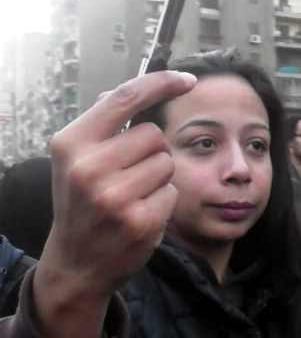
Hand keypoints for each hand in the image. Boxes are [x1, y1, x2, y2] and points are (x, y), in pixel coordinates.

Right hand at [33, 71, 195, 336]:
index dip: (162, 83)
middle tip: (128, 175)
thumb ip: (103, 125)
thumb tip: (130, 91)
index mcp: (71, 143)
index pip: (126, 97)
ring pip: (168, 162)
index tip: (188, 79)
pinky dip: (163, 200)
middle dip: (151, 151)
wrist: (76, 262)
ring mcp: (114, 197)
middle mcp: (88, 167)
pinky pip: (173, 191)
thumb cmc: (83, 202)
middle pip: (154, 134)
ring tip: (132, 195)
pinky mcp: (139, 221)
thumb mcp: (77, 160)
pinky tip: (140, 214)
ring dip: (159, 176)